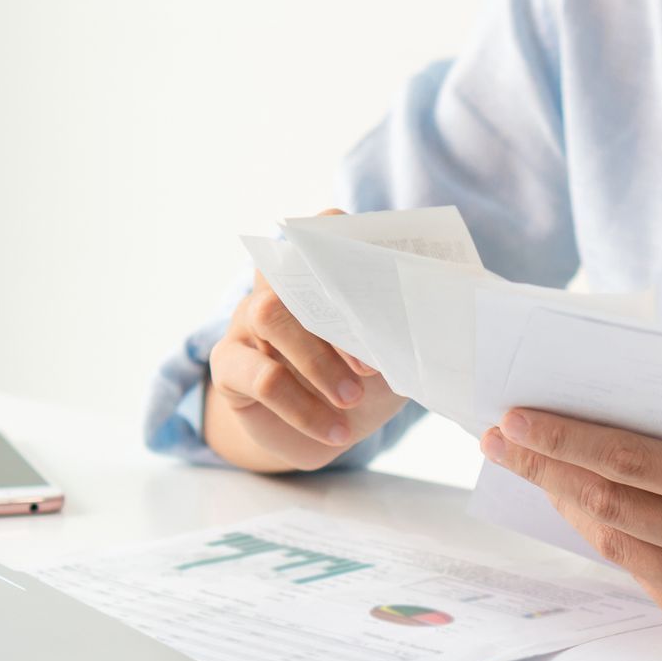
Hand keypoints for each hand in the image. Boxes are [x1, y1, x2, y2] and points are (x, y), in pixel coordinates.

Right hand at [205, 210, 409, 471]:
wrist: (324, 432)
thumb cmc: (364, 385)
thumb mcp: (392, 360)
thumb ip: (403, 336)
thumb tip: (432, 327)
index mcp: (321, 273)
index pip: (324, 228)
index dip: (348, 243)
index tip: (384, 280)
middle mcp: (278, 286)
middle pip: (292, 268)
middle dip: (336, 314)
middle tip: (373, 365)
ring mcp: (247, 320)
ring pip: (268, 313)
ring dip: (316, 361)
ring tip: (352, 398)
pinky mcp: (229, 365)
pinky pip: (259, 376)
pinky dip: (302, 407)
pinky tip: (335, 431)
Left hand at [480, 409, 661, 643]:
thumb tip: (581, 428)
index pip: (633, 460)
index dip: (567, 440)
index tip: (516, 419)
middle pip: (612, 506)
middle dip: (546, 469)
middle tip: (500, 441)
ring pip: (616, 546)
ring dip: (567, 504)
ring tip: (532, 470)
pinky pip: (640, 577)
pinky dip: (610, 541)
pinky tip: (583, 511)